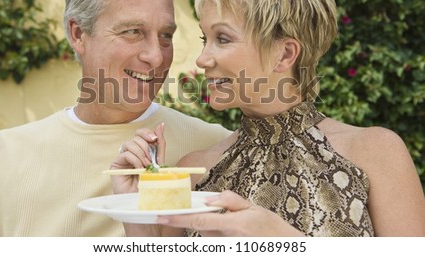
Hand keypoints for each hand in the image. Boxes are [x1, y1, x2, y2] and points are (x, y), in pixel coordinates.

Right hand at [110, 122, 165, 194]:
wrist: (143, 199)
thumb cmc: (151, 182)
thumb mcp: (159, 161)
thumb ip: (160, 144)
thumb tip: (161, 124)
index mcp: (141, 150)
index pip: (141, 133)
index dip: (147, 133)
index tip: (154, 139)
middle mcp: (131, 152)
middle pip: (136, 137)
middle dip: (146, 147)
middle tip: (151, 161)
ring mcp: (123, 157)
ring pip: (130, 143)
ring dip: (141, 154)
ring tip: (145, 166)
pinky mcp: (116, 164)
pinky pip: (125, 153)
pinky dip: (135, 159)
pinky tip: (139, 168)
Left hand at [157, 190, 304, 235]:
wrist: (287, 246)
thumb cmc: (273, 228)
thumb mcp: (253, 207)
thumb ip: (230, 200)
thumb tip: (211, 199)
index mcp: (233, 224)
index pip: (198, 220)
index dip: (177, 219)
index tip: (162, 217)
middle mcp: (228, 239)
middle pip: (202, 229)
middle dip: (205, 220)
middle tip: (224, 216)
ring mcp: (228, 247)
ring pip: (209, 236)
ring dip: (214, 229)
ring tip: (237, 226)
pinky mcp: (229, 250)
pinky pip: (216, 243)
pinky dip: (219, 236)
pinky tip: (236, 234)